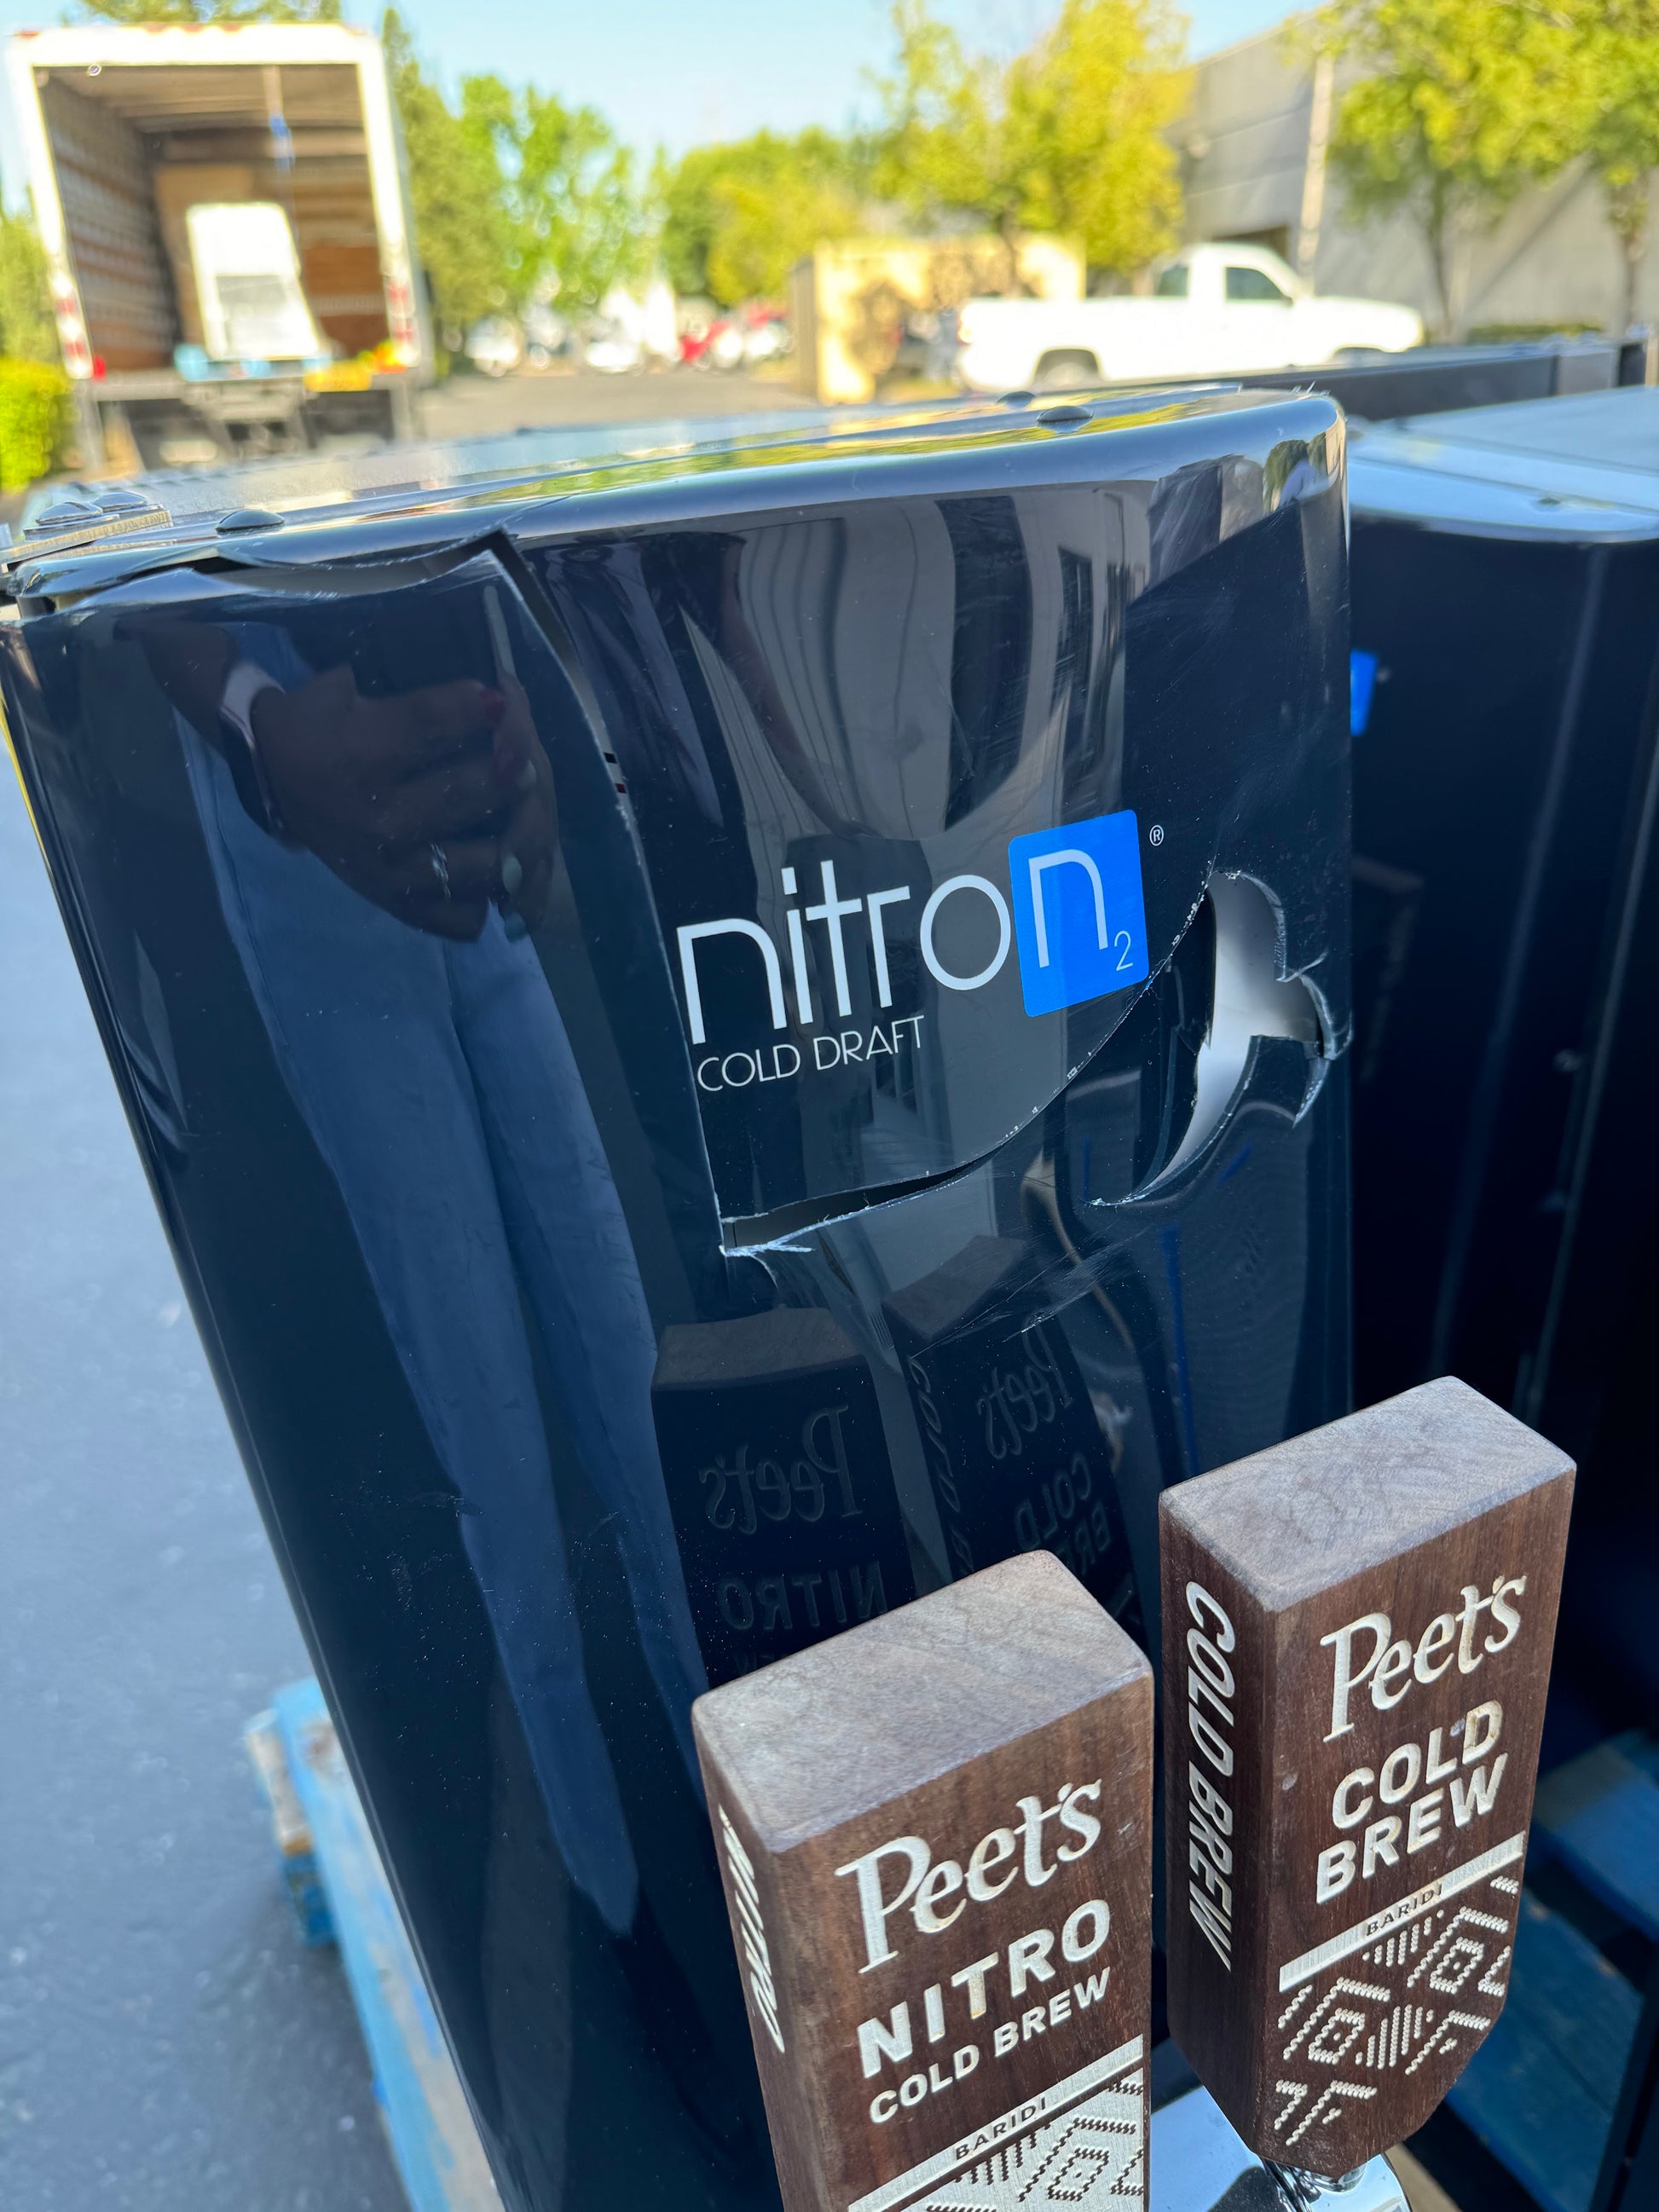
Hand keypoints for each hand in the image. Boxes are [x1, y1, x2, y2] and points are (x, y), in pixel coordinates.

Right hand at [252, 666, 553, 942]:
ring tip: (526, 816)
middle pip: (469, 793)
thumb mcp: (343, 690)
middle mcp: (376, 819)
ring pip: (482, 865)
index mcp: (359, 756)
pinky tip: (493, 868)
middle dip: (513, 768)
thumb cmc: (319, 727)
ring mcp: (389, 870)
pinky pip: (463, 918)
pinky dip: (488, 897)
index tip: (502, 699)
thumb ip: (413, 695)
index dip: (480, 708)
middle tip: (527, 759)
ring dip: (517, 839)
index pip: (433, 725)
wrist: (270, 781)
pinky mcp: (396, 904)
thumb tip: (498, 700)